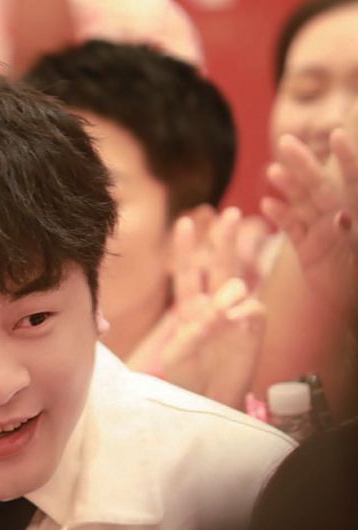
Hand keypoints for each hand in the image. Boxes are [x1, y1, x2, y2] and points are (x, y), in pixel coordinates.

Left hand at [128, 209, 266, 408]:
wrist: (208, 401)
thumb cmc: (185, 380)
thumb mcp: (178, 355)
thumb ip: (194, 331)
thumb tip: (220, 308)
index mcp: (189, 308)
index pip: (188, 272)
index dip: (187, 248)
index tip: (185, 222)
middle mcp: (213, 306)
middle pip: (219, 265)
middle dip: (224, 239)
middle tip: (230, 213)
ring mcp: (236, 315)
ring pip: (238, 283)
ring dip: (229, 287)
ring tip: (218, 314)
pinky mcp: (254, 328)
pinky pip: (252, 309)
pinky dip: (243, 313)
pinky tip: (235, 325)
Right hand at [261, 131, 357, 315]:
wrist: (353, 307)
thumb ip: (347, 234)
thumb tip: (338, 218)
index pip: (356, 181)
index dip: (348, 159)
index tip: (337, 135)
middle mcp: (342, 218)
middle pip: (322, 187)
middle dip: (305, 164)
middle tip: (287, 141)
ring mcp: (324, 233)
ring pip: (304, 204)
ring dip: (289, 186)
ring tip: (273, 170)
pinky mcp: (308, 249)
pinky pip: (293, 229)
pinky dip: (280, 217)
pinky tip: (267, 204)